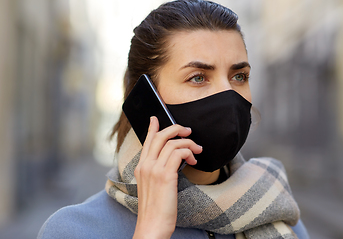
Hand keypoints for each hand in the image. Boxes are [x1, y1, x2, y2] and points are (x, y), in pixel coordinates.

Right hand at [133, 116, 201, 238]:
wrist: (152, 226)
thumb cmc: (155, 210)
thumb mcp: (152, 187)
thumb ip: (158, 172)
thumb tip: (171, 162)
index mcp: (141, 167)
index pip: (147, 141)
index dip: (152, 128)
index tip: (155, 118)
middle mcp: (145, 165)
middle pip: (160, 136)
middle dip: (176, 129)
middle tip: (188, 131)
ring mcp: (154, 169)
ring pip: (172, 143)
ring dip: (189, 143)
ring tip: (197, 150)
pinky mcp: (165, 175)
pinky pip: (179, 153)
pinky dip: (189, 152)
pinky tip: (194, 160)